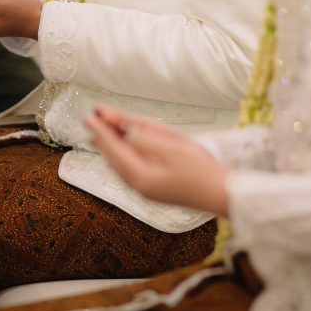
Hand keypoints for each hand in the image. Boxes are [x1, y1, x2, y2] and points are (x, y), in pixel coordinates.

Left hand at [86, 106, 229, 216]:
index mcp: (141, 176)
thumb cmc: (200, 170)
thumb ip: (146, 138)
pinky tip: (116, 155)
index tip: (90, 116)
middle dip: (102, 136)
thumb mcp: (172, 147)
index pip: (115, 148)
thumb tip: (124, 131)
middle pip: (114, 157)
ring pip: (120, 164)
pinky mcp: (154, 189)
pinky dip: (120, 157)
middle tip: (89, 119)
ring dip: (109, 146)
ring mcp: (146, 189)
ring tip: (97, 135)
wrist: (221, 194)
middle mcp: (139, 185)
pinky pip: (129, 170)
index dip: (102, 130)